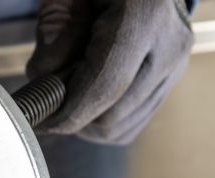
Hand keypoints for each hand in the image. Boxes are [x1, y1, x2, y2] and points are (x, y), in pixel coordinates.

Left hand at [27, 0, 193, 143]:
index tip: (40, 121)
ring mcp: (174, 65)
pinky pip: (130, 124)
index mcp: (144, 12)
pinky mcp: (171, 80)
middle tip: (50, 94)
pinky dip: (100, 122)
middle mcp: (169, 43)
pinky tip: (85, 99)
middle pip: (112, 115)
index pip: (105, 83)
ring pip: (120, 127)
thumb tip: (46, 81)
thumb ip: (52, 31)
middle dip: (72, 116)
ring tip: (69, 90)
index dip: (69, 112)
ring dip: (85, 122)